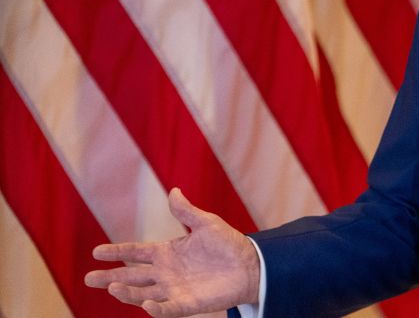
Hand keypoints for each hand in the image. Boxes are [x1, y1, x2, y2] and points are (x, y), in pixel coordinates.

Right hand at [84, 188, 260, 316]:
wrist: (251, 265)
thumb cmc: (229, 244)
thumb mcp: (207, 223)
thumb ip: (187, 212)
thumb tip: (174, 191)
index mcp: (167, 252)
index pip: (136, 252)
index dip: (118, 252)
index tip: (97, 252)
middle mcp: (166, 272)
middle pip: (132, 276)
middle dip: (110, 278)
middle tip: (89, 278)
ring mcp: (175, 289)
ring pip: (143, 293)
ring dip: (127, 293)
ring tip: (112, 288)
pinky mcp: (188, 303)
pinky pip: (167, 308)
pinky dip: (156, 308)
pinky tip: (145, 304)